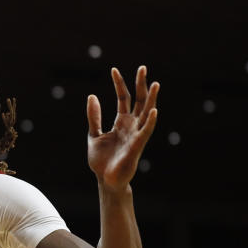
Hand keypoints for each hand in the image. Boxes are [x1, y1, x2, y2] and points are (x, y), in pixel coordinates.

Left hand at [86, 66, 158, 190]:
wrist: (105, 180)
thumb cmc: (101, 160)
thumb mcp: (93, 135)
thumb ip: (94, 117)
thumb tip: (92, 96)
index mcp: (121, 122)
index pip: (123, 99)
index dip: (119, 84)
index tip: (113, 70)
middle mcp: (131, 126)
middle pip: (138, 101)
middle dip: (140, 85)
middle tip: (142, 68)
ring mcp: (135, 135)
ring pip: (145, 113)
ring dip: (151, 99)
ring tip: (155, 83)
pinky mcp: (137, 146)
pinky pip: (145, 132)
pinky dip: (149, 121)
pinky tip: (153, 110)